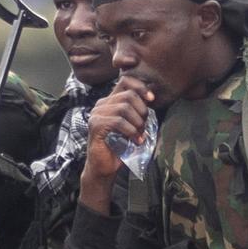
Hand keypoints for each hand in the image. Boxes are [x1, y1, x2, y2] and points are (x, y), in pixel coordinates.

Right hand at [81, 79, 154, 213]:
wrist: (105, 167)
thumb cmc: (120, 147)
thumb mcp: (133, 125)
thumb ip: (138, 111)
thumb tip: (152, 97)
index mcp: (110, 101)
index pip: (125, 81)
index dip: (141, 87)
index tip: (152, 99)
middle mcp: (101, 104)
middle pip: (128, 95)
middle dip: (142, 111)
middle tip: (144, 127)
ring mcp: (96, 114)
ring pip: (124, 108)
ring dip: (137, 123)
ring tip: (140, 135)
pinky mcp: (95, 125)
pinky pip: (118, 121)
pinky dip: (131, 131)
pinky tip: (136, 141)